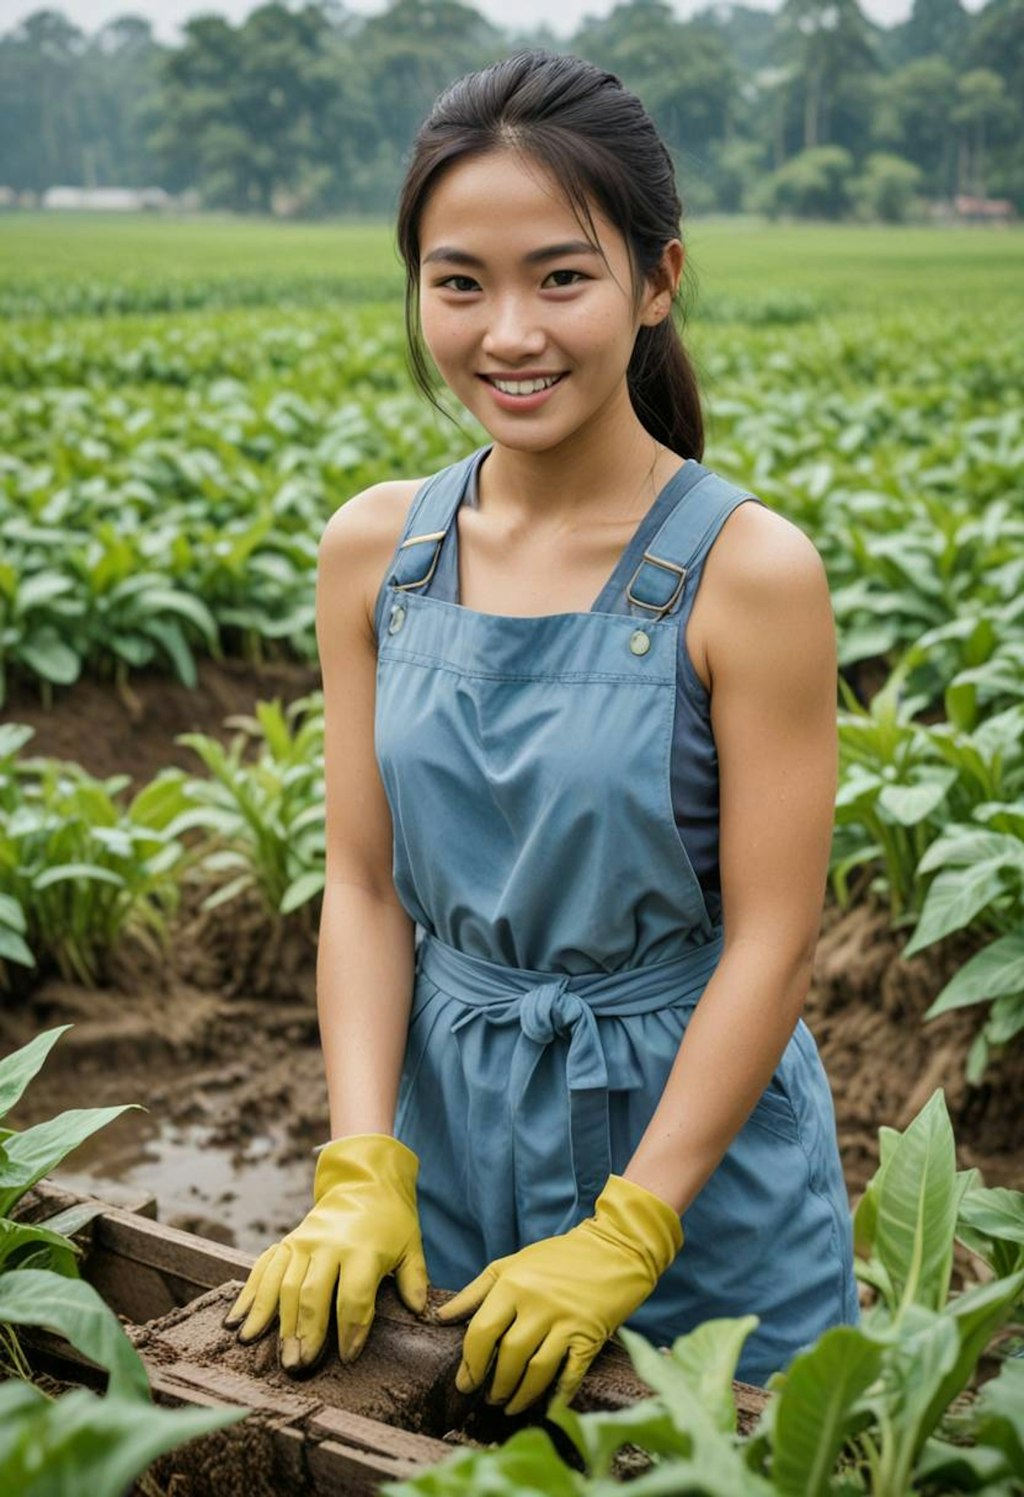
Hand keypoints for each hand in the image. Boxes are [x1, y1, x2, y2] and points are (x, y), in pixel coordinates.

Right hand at [223, 1132, 427, 1372]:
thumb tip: (420, 1312)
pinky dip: (251, 1296)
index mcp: (362, 1249)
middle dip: (307, 1334)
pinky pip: (264, 1269)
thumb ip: (414, 1280)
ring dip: (278, 1324)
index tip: (349, 1356)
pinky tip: (239, 1323)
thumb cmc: (391, 1220)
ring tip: (277, 1358)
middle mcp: (328, 1244)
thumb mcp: (410, 1246)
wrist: (365, 1181)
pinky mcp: (287, 1241)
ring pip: (285, 1286)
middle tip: (301, 1368)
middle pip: (312, 1295)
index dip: (351, 1330)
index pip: (353, 1297)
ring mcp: (303, 1241)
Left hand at [435, 1174, 682, 1415]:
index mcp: (513, 1284)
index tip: (466, 1382)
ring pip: (536, 1371)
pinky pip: (569, 1374)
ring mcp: (565, 1321)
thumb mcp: (513, 1264)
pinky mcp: (590, 1336)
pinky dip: (558, 1396)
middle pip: (508, 1356)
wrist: (615, 1248)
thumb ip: (476, 1291)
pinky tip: (547, 1408)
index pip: (481, 1332)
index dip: (470, 1363)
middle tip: (489, 1398)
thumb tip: (441, 1317)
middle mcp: (537, 1304)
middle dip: (495, 1385)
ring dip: (520, 1395)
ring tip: (510, 1405)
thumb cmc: (560, 1256)